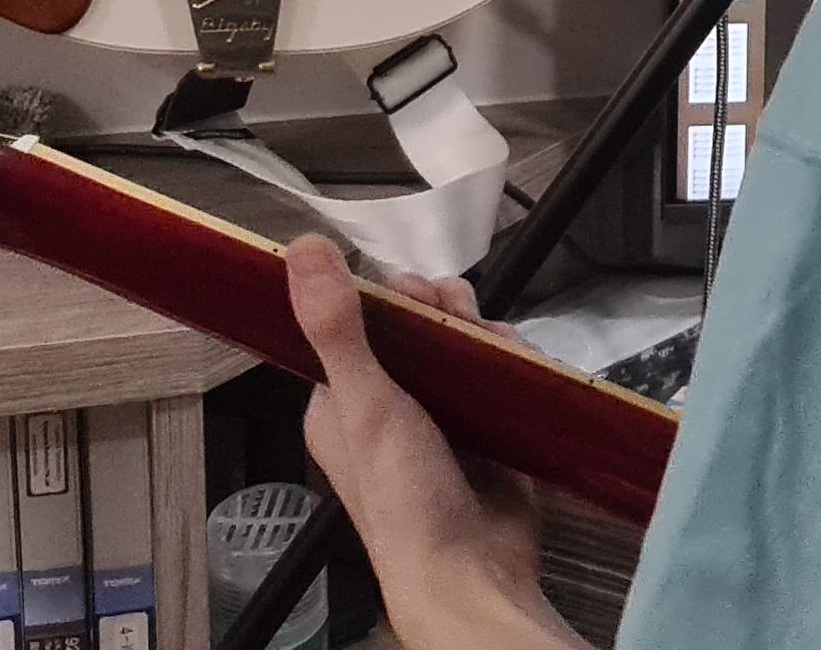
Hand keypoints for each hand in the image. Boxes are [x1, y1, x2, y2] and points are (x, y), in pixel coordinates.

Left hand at [284, 235, 587, 649]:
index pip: (361, 324)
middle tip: (459, 316)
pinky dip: (509, 361)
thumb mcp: (364, 401)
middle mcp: (389, 408)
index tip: (415, 292)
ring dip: (480, 332)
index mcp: (342, 403)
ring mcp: (441, 420)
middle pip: (417, 329)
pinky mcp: (486, 432)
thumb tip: (303, 249)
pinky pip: (497, 377)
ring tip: (494, 341)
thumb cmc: (404, 498)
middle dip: (444, 311)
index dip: (390, 298)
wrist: (470, 571)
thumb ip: (335, 325)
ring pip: (460, 347)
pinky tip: (516, 361)